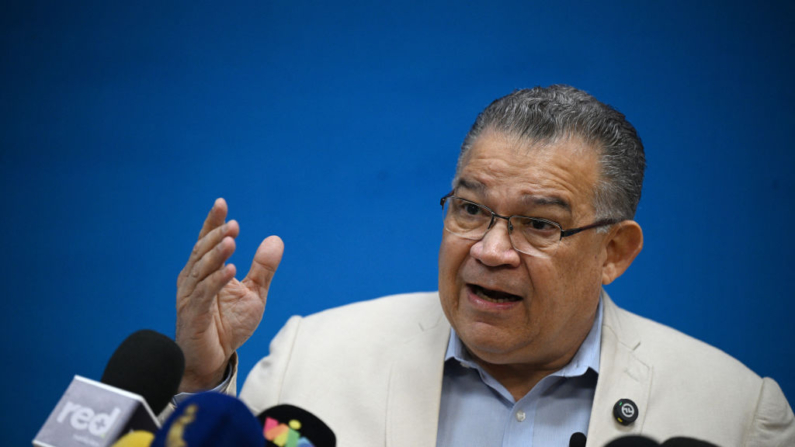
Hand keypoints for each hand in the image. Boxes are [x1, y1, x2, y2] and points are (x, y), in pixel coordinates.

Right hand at [175, 198, 283, 391]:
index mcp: (205, 271)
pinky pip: (204, 294)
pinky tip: (230, 271)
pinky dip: (216, 281)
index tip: (221, 203)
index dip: (213, 222)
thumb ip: (263, 268)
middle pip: (203, 252)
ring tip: (231, 240)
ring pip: (201, 270)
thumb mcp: (254, 294)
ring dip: (216, 255)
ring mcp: (190, 297)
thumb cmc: (229, 325)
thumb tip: (276, 239)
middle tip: (234, 225)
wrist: (214, 360)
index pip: (207, 242)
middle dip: (217, 236)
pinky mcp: (193, 315)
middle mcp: (193, 280)